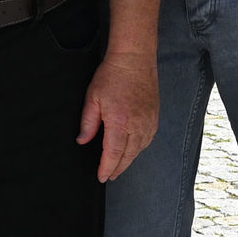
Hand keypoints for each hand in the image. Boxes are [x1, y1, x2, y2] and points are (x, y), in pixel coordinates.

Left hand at [78, 51, 157, 180]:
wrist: (134, 59)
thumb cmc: (112, 75)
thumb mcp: (92, 98)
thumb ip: (88, 123)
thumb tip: (82, 141)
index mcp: (120, 122)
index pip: (113, 154)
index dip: (107, 168)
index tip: (101, 177)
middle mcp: (137, 126)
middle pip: (128, 156)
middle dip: (117, 168)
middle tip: (109, 176)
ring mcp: (149, 122)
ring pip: (139, 150)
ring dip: (128, 160)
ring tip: (118, 166)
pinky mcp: (155, 118)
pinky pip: (147, 140)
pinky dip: (139, 149)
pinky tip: (132, 150)